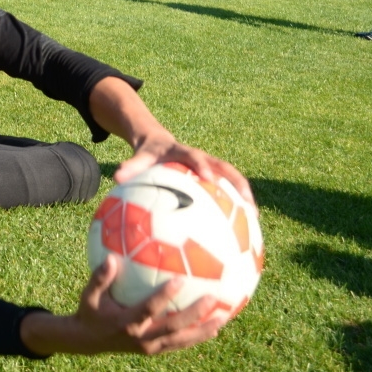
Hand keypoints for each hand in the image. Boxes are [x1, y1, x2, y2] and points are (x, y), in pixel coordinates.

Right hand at [20, 257, 223, 354]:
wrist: (88, 341)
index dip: (165, 296)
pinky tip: (213, 328)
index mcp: (127, 322)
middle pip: (173, 327)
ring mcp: (149, 346)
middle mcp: (141, 337)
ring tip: (223, 319)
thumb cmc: (90, 311)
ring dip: (203, 330)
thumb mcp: (89, 295)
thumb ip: (99, 278)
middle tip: (212, 299)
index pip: (149, 308)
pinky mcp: (154, 350)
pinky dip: (196, 337)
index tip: (180, 280)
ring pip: (181, 340)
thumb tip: (111, 257)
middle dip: (194, 314)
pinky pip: (179, 344)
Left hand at [88, 76, 253, 205]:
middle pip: (225, 168)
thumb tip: (117, 176)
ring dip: (244, 197)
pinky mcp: (213, 178)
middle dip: (237, 184)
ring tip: (254, 218)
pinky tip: (242, 227)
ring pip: (232, 180)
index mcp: (184, 153)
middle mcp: (202, 160)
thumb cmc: (149, 154)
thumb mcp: (140, 157)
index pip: (194, 157)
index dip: (202, 166)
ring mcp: (211, 168)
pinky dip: (235, 206)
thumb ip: (131, 166)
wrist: (159, 143)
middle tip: (247, 203)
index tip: (208, 178)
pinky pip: (227, 191)